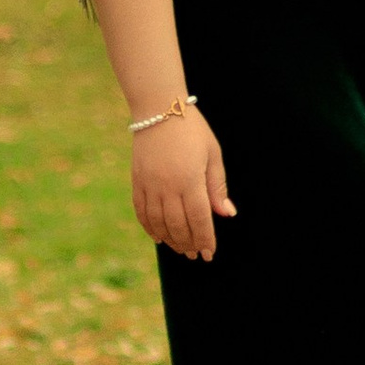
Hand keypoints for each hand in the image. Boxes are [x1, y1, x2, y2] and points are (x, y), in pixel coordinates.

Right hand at [130, 104, 234, 260]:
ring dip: (171, 240)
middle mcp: (168, 187)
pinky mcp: (137, 182)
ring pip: (159, 223)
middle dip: (188, 244)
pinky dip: (150, 228)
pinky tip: (159, 237)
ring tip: (180, 249)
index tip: (209, 254)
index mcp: (190, 180)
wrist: (158, 108)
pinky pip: (142, 212)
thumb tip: (226, 214)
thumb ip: (217, 186)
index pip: (200, 219)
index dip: (205, 239)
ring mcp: (150, 185)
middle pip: (178, 226)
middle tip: (195, 255)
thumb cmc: (192, 130)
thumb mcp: (212, 154)